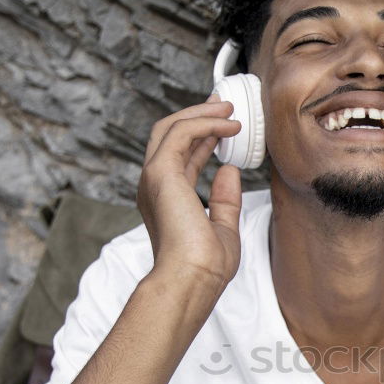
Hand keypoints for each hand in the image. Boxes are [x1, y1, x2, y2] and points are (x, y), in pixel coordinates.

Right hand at [137, 96, 243, 291]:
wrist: (192, 279)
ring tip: (230, 109)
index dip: (202, 136)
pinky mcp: (161, 173)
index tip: (224, 124)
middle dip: (197, 116)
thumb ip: (224, 200)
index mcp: (165, 199)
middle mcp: (155, 186)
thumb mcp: (223, 229)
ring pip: (171, 128)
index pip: (181, 157)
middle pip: (169, 135)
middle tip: (224, 104)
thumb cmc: (205, 266)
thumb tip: (230, 172)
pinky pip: (181, 133)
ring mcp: (154, 178)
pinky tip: (229, 125)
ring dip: (202, 114)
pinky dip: (205, 124)